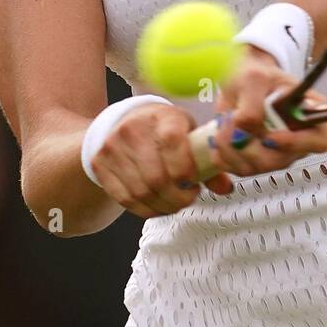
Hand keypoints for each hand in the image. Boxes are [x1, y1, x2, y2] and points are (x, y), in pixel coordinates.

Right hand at [90, 103, 233, 218]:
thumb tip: (226, 188)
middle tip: (188, 198)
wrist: (124, 121)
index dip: (186, 170)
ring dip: (164, 206)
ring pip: (141, 192)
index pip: (173, 143)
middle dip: (178, 197)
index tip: (194, 183)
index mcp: (162, 117)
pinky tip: (158, 206)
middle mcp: (133, 129)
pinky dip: (146, 209)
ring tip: (176, 203)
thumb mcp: (188, 133)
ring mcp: (113, 147)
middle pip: (156, 177)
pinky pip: (126, 199)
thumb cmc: (164, 129)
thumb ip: (207, 160)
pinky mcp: (100, 165)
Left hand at [209, 46, 326, 176]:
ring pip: (252, 168)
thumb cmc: (255, 75)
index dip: (295, 143)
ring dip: (229, 145)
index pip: (318, 142)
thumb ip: (253, 106)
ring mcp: (275, 156)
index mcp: (310, 117)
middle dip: (248, 142)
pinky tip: (220, 133)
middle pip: (277, 161)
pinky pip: (234, 169)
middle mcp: (296, 142)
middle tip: (232, 117)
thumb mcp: (254, 79)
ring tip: (224, 119)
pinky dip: (220, 152)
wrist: (239, 80)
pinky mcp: (253, 163)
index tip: (269, 136)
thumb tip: (246, 132)